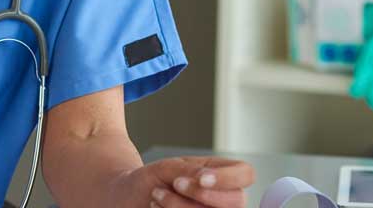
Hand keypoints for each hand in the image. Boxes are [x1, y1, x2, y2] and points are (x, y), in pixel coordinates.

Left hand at [116, 156, 254, 207]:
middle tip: (175, 183)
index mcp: (219, 175)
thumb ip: (189, 170)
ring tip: (158, 195)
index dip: (229, 178)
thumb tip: (207, 179)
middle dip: (202, 194)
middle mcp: (222, 199)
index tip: (200, 178)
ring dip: (181, 206)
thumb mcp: (166, 168)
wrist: (126, 199)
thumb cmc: (148, 180)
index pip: (246, 174)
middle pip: (237, 201)